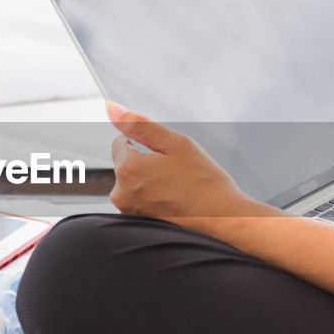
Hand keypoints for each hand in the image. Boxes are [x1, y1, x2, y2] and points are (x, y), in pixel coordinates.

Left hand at [106, 102, 259, 225]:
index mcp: (127, 169)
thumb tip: (111, 108)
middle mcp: (121, 193)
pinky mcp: (137, 224)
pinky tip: (174, 202)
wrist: (222, 220)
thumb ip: (139, 124)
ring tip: (177, 189)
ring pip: (134, 183)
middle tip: (176, 174)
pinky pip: (140, 201)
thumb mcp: (175, 143)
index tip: (166, 156)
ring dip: (150, 182)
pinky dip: (154, 198)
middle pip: (126, 165)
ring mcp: (128, 212)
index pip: (120, 143)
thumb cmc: (203, 182)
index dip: (145, 145)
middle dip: (146, 164)